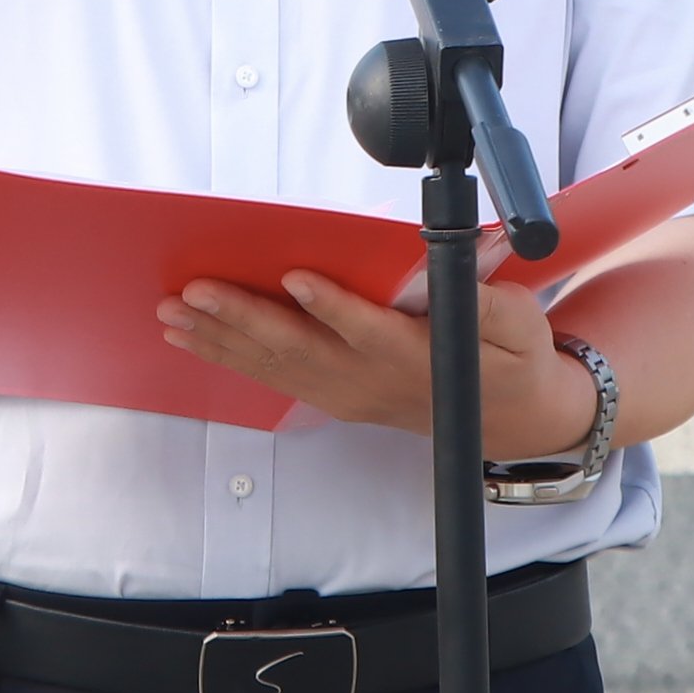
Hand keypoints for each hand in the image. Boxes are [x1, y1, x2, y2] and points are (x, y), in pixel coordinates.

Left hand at [162, 264, 599, 456]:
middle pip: (301, 348)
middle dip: (242, 318)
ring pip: (275, 364)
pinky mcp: (332, 396)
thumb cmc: (510, 360)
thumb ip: (490, 305)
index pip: (370, 331)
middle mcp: (370, 378)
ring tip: (172, 313)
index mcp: (417, 356)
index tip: (296, 278)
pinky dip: (227, 355)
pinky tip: (191, 336)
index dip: (332, 307)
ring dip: (220, 338)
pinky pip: (272, 376)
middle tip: (194, 293)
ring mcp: (346, 392)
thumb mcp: (521, 327)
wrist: (504, 420)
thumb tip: (457, 272)